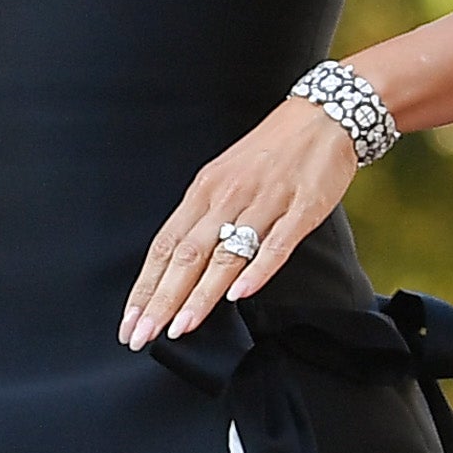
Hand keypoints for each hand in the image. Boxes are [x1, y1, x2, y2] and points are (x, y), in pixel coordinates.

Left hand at [121, 97, 364, 347]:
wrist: (322, 116)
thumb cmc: (270, 152)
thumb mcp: (225, 177)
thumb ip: (205, 218)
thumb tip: (179, 265)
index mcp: (204, 191)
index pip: (165, 246)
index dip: (146, 286)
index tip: (131, 321)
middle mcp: (228, 197)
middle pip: (188, 254)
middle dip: (162, 299)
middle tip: (142, 336)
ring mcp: (265, 202)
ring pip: (226, 253)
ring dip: (201, 294)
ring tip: (182, 326)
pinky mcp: (302, 207)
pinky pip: (277, 243)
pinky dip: (257, 269)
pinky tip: (240, 295)